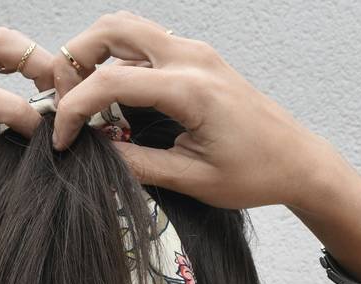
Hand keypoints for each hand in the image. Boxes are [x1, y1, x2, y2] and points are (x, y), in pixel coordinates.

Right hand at [49, 12, 334, 210]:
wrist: (297, 161)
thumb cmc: (254, 173)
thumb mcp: (191, 179)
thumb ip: (137, 164)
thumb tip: (93, 152)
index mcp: (190, 89)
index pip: (109, 82)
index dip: (74, 110)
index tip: (63, 140)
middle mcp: (192, 58)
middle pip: (112, 29)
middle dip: (74, 60)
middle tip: (64, 101)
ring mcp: (196, 52)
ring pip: (127, 28)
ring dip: (94, 53)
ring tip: (81, 95)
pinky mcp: (198, 58)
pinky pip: (145, 42)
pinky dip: (117, 59)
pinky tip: (112, 97)